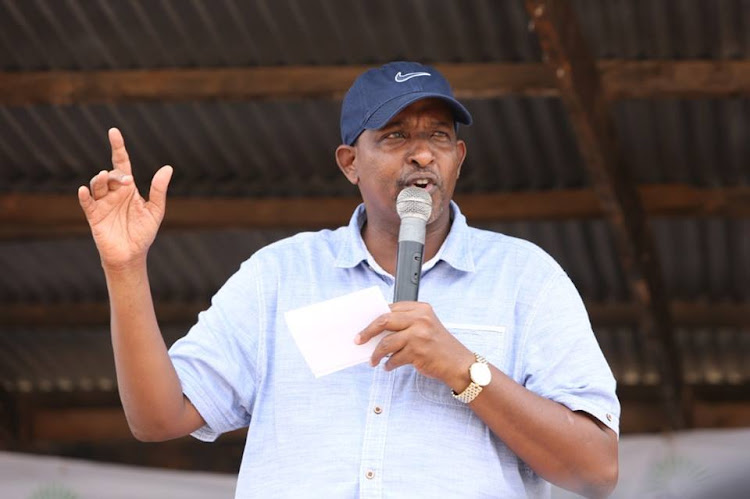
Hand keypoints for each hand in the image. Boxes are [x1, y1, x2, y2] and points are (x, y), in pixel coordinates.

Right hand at [77, 128, 172, 269]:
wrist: (132, 255)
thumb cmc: (143, 232)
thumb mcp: (155, 210)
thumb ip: (159, 190)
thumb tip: (167, 168)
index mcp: (128, 189)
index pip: (122, 163)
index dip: (118, 147)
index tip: (114, 131)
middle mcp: (114, 193)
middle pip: (111, 174)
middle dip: (117, 175)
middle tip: (127, 181)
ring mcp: (102, 203)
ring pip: (97, 184)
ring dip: (100, 180)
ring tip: (104, 177)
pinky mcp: (94, 216)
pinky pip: (88, 203)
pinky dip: (85, 196)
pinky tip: (85, 190)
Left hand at [355, 302, 474, 389]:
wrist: (458, 364)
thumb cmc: (438, 346)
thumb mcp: (425, 326)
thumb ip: (405, 323)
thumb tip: (375, 329)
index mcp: (421, 308)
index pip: (390, 308)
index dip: (374, 317)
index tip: (363, 326)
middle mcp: (420, 318)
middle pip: (384, 321)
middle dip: (367, 332)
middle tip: (358, 340)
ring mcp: (419, 334)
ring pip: (386, 342)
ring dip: (376, 353)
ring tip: (373, 360)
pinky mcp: (418, 351)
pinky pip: (394, 358)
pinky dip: (388, 364)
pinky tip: (388, 366)